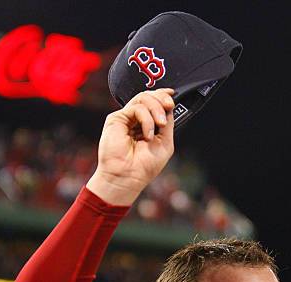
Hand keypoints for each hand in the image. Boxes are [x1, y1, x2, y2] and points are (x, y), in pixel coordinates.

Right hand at [86, 88, 174, 205]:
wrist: (128, 177)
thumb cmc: (144, 167)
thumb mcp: (165, 143)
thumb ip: (168, 123)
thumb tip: (169, 106)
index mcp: (146, 125)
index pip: (154, 103)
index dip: (163, 95)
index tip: (173, 95)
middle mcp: (135, 120)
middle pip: (149, 96)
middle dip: (162, 98)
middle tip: (169, 106)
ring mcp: (126, 118)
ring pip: (143, 98)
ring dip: (156, 108)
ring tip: (160, 125)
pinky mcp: (116, 119)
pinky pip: (136, 108)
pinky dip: (147, 119)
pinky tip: (147, 135)